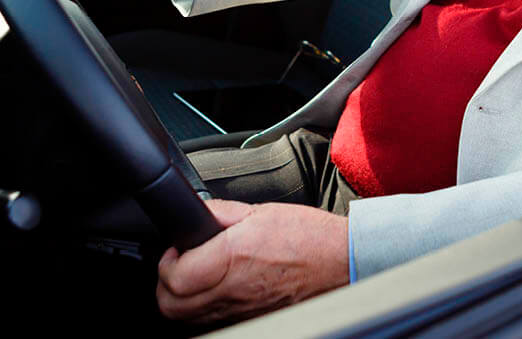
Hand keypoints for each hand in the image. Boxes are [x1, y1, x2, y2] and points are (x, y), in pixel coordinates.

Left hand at [156, 200, 349, 324]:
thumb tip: (199, 214)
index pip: (173, 276)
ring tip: (198, 278)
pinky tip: (217, 293)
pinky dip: (204, 313)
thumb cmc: (308, 236)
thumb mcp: (261, 211)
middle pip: (170, 306)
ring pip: (186, 321)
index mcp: (232, 257)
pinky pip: (211, 325)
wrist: (340, 263)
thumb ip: (222, 214)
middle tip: (180, 264)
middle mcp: (232, 292)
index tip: (176, 249)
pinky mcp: (251, 323)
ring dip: (182, 300)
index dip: (167, 261)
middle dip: (166, 285)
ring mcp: (240, 313)